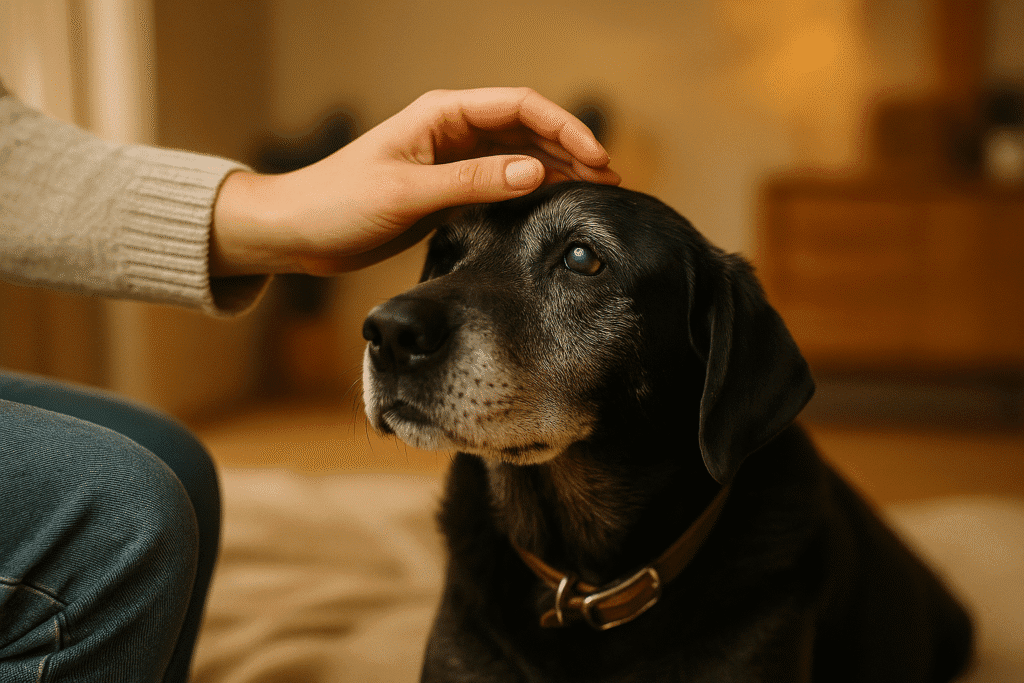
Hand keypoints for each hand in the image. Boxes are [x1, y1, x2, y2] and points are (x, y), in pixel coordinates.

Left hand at [211, 88, 619, 275]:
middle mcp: (451, 131)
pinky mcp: (446, 190)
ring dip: (555, 171)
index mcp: (442, 114)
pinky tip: (553, 206)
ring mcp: (451, 160)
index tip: (597, 158)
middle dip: (570, 149)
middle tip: (610, 180)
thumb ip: (473, 182)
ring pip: (518, 157)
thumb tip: (537, 174)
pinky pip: (499, 184)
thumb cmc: (338, 203)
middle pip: (526, 129)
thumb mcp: (408, 192)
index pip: (519, 107)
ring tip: (595, 192)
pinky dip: (529, 193)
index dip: (564, 128)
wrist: (297, 232)